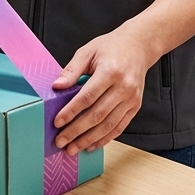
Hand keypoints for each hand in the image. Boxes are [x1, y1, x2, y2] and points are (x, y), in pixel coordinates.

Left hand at [50, 29, 155, 155]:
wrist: (138, 46)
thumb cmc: (111, 47)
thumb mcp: (88, 52)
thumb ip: (72, 70)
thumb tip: (56, 86)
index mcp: (110, 71)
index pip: (87, 97)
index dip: (71, 112)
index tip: (57, 122)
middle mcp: (123, 87)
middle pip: (97, 115)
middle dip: (77, 131)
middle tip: (61, 141)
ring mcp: (131, 99)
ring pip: (108, 125)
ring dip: (89, 139)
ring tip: (73, 148)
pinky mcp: (135, 106)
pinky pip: (119, 127)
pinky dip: (105, 138)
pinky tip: (91, 144)